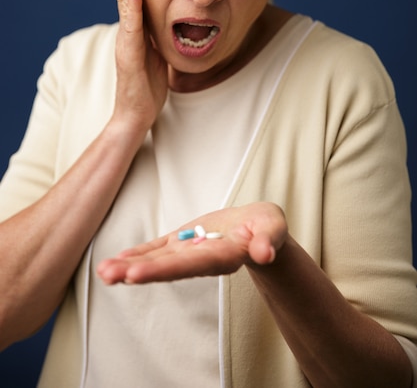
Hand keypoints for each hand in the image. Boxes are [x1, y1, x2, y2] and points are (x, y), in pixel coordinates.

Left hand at [96, 202, 287, 284]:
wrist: (259, 228)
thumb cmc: (268, 227)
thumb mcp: (273, 228)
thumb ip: (269, 240)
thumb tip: (265, 253)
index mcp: (223, 256)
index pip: (190, 264)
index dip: (163, 269)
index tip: (136, 274)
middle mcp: (200, 259)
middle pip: (167, 267)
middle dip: (138, 271)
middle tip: (108, 275)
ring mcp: (189, 252)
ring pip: (156, 260)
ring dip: (129, 266)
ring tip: (103, 272)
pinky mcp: (182, 242)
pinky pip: (157, 249)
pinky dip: (136, 254)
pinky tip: (115, 261)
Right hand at [113, 0, 167, 132]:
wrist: (137, 113)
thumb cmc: (149, 82)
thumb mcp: (158, 47)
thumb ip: (157, 26)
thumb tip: (170, 8)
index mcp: (137, 20)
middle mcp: (128, 23)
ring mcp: (126, 37)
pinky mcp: (129, 53)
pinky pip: (131, 25)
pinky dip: (131, 4)